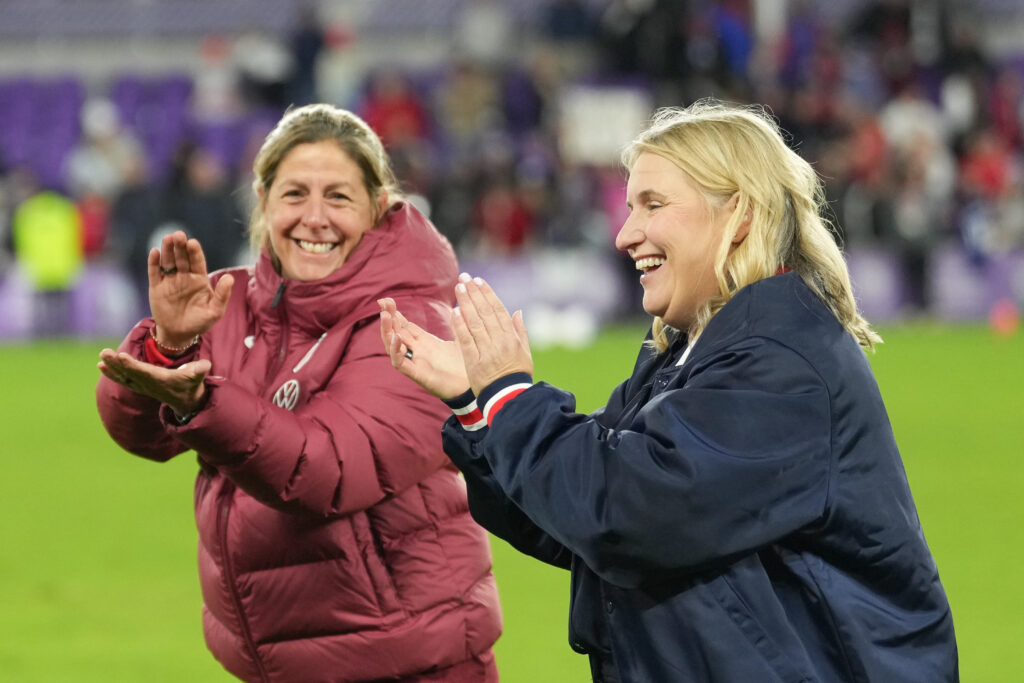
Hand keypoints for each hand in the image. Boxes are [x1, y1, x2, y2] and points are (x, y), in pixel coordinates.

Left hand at [98, 348, 209, 416]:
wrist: (186, 401)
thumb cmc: (192, 384)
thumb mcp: (199, 375)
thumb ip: (200, 369)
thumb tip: (204, 365)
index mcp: (161, 379)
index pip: (144, 371)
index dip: (132, 364)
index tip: (121, 356)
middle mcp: (149, 384)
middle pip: (130, 372)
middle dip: (117, 362)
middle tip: (104, 352)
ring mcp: (143, 386)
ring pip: (124, 376)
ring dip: (112, 366)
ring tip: (102, 356)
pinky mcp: (139, 385)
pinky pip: (123, 379)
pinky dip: (112, 373)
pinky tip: (101, 365)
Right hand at [149, 230, 233, 346]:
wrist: (179, 334)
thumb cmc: (200, 322)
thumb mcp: (215, 311)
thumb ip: (222, 295)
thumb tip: (230, 278)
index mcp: (199, 279)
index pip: (197, 261)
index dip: (195, 252)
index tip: (192, 243)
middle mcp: (184, 276)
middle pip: (182, 257)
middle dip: (180, 246)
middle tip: (179, 235)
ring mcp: (170, 280)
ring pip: (168, 261)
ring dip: (167, 249)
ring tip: (168, 238)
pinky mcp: (156, 287)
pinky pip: (154, 272)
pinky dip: (154, 262)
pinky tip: (155, 252)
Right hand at [378, 298, 469, 399]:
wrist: (470, 387)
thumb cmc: (465, 366)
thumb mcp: (459, 340)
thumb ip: (456, 325)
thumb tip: (457, 309)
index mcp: (424, 342)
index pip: (405, 325)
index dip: (395, 313)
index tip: (387, 300)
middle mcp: (417, 351)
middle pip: (396, 332)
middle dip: (388, 316)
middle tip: (382, 301)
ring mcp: (415, 362)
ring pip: (393, 346)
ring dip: (387, 330)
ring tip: (385, 315)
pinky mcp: (417, 374)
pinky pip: (400, 363)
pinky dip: (396, 351)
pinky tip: (396, 338)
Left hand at [450, 274, 531, 395]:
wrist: (509, 398)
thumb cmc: (517, 375)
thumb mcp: (525, 352)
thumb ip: (521, 330)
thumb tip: (518, 311)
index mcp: (512, 337)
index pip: (498, 310)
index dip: (487, 293)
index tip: (478, 281)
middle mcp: (500, 341)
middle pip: (485, 312)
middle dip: (473, 293)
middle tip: (464, 278)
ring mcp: (487, 351)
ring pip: (475, 322)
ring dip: (466, 303)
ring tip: (458, 288)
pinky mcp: (474, 362)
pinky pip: (466, 341)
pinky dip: (460, 325)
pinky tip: (454, 311)